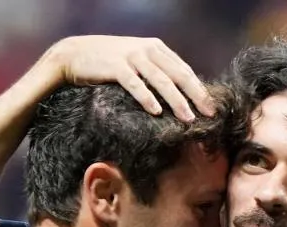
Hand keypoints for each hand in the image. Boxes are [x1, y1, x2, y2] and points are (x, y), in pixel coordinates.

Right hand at [45, 35, 214, 121]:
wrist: (74, 54)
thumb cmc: (108, 63)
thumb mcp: (137, 62)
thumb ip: (157, 71)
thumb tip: (179, 93)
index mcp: (156, 48)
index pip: (184, 70)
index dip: (200, 89)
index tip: (212, 107)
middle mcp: (147, 49)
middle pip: (179, 74)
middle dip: (196, 95)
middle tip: (209, 114)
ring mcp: (132, 56)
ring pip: (161, 80)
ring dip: (177, 100)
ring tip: (187, 118)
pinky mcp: (116, 66)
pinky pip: (136, 84)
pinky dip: (147, 98)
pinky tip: (156, 112)